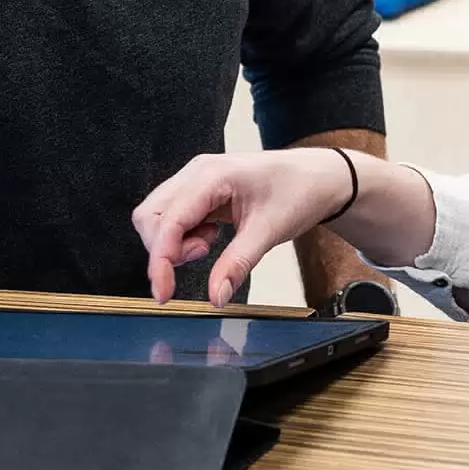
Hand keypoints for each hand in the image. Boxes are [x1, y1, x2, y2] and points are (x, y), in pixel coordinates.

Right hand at [134, 148, 349, 306]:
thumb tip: (215, 296)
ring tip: (210, 244)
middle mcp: (196, 172)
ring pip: (157, 217)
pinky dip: (184, 236)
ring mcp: (196, 179)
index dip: (160, 260)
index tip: (164, 293)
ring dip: (174, 243)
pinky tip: (211, 236)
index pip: (167, 221)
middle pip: (150, 216)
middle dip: (165, 248)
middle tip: (203, 255)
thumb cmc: (298, 192)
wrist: (318, 177)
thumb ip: (238, 264)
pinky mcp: (199, 190)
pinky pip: (174, 217)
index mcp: (211, 175)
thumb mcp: (269, 231)